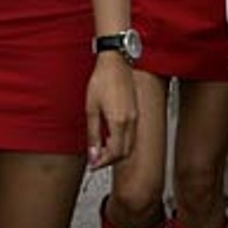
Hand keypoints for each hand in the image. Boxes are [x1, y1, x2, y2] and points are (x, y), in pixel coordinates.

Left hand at [86, 55, 137, 169]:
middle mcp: (131, 121)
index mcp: (119, 122)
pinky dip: (122, 141)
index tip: (93, 164)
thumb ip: (93, 134)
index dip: (103, 162)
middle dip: (111, 159)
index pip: (115, 153)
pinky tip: (110, 137)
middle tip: (96, 159)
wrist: (116, 62)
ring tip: (102, 149)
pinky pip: (132, 135)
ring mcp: (136, 117)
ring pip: (130, 144)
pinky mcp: (136, 112)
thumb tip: (93, 153)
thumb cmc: (103, 80)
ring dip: (117, 151)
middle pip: (125, 152)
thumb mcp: (91, 109)